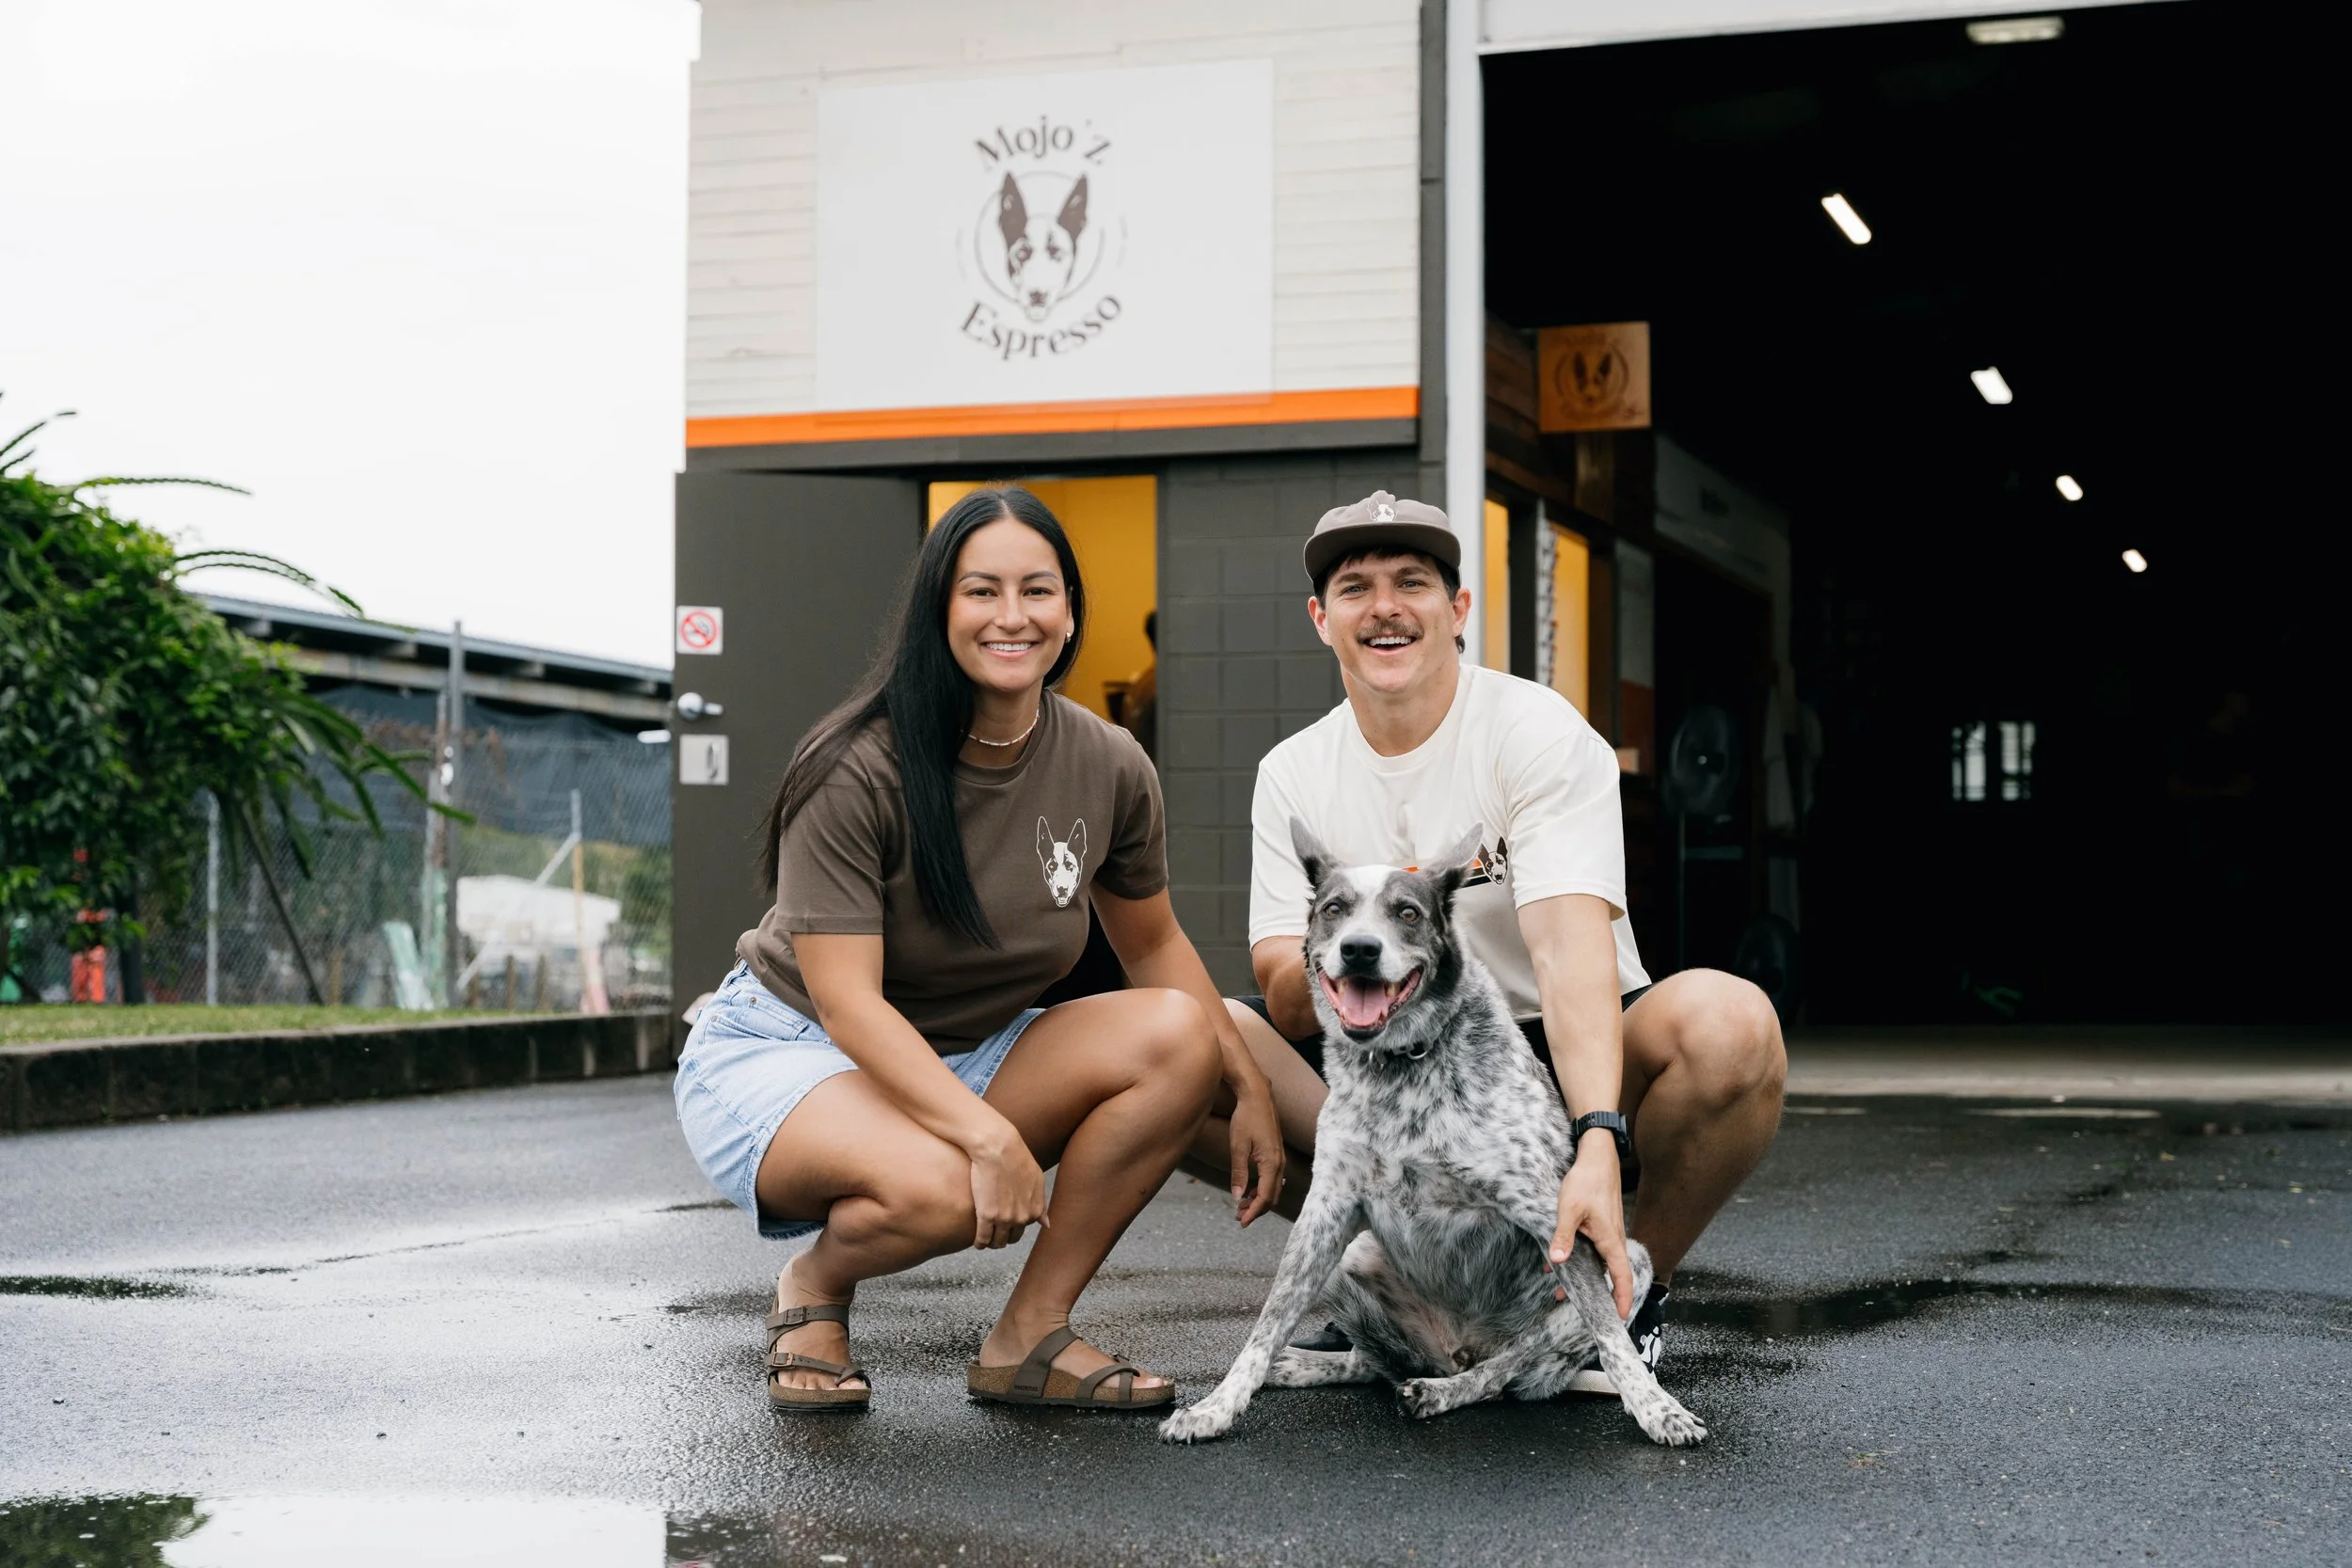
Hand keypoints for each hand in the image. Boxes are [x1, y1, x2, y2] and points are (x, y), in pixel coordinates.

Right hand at [965, 1123, 1048, 1249]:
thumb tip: (1047, 1224)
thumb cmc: (1017, 1158)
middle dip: (1001, 1237)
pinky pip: (982, 1239)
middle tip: (992, 1230)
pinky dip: (979, 1242)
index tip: (1003, 1223)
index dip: (1011, 1228)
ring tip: (984, 1236)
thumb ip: (1041, 1204)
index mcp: (1034, 1211)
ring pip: (996, 1242)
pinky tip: (976, 1240)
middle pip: (1010, 1239)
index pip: (1022, 1230)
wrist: (998, 1147)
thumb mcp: (1037, 1179)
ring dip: (990, 1242)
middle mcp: (1021, 1218)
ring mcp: (1004, 1219)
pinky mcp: (986, 1215)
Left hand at [1226, 1086, 1286, 1225]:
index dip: (1253, 1213)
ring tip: (1240, 1206)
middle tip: (1238, 1217)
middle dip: (1256, 1210)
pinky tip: (1248, 1190)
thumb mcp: (1238, 1147)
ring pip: (1273, 1188)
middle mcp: (1280, 1163)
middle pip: (1272, 1197)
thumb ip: (1239, 1173)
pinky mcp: (1276, 1154)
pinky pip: (1272, 1179)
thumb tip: (1237, 1196)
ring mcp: (1280, 1158)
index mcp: (1271, 1164)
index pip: (1265, 1198)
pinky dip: (1261, 1189)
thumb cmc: (1246, 1119)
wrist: (1258, 1096)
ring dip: (1258, 1200)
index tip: (1241, 1222)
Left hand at [1549, 1134, 1634, 1318]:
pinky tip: (1556, 1262)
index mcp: (1609, 1240)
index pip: (1621, 1276)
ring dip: (1584, 1277)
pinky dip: (1579, 1259)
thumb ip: (1563, 1236)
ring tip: (1562, 1291)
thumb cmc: (1586, 1181)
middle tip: (1584, 1310)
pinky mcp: (1600, 1226)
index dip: (1623, 1298)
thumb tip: (1557, 1262)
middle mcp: (1612, 1240)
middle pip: (1610, 1275)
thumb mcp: (1569, 1209)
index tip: (1620, 1318)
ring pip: (1598, 1263)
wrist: (1596, 1156)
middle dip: (1598, 1294)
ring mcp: (1607, 1233)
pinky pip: (1592, 1250)